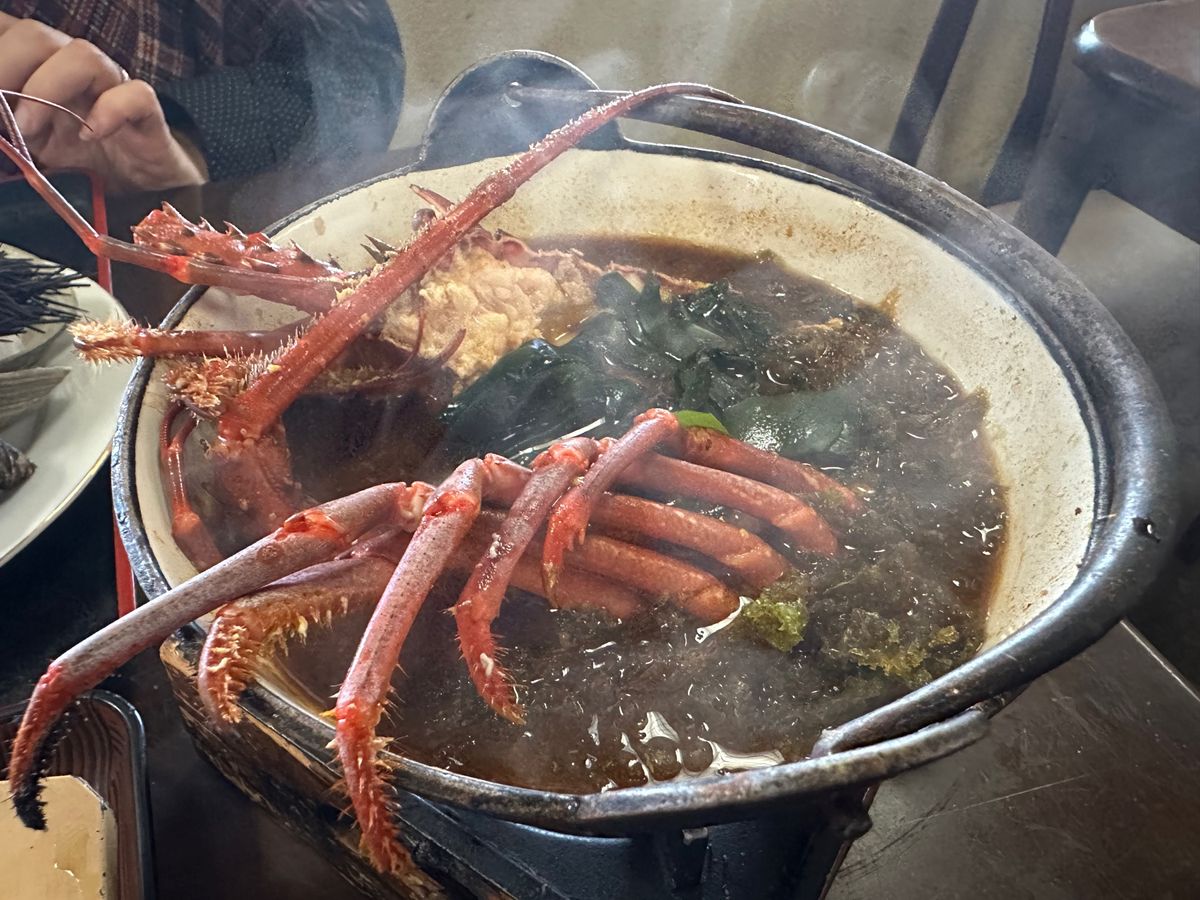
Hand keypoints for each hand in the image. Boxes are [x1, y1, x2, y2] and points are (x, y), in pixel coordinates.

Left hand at [0, 14, 206, 193]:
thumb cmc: (78, 162)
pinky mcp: (147, 114)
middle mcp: (74, 68)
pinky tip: (90, 137)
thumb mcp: (26, 140)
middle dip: (6, 65)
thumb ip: (6, 121)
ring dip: (47, 88)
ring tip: (29, 129)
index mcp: (40, 66)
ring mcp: (112, 87)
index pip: (9, 32)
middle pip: (37, 36)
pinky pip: (136, 95)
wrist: (139, 191)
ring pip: (84, 55)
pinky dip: (111, 112)